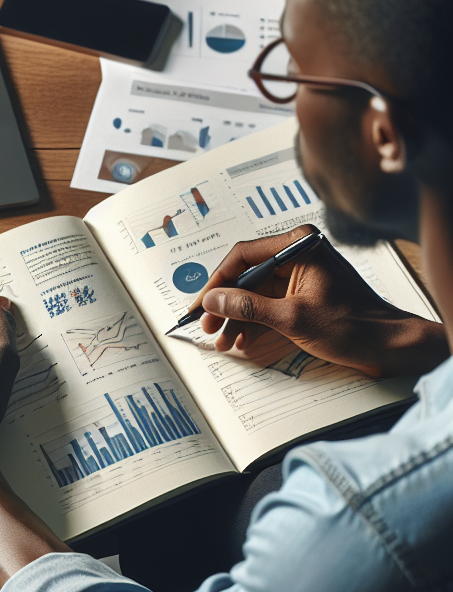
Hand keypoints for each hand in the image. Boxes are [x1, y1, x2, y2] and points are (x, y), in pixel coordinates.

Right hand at [197, 225, 447, 377]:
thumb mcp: (292, 317)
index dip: (217, 282)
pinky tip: (242, 339)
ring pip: (254, 293)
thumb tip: (214, 300)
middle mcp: (298, 253)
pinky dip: (253, 322)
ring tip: (223, 340)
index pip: (242, 256)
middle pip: (246, 276)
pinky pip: (267, 303)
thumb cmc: (354, 326)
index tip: (202, 303)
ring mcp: (300, 274)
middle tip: (208, 325)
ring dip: (237, 317)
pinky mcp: (302, 293)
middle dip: (225, 304)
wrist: (389, 346)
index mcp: (299, 245)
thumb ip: (249, 306)